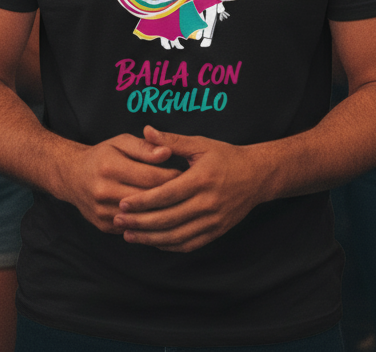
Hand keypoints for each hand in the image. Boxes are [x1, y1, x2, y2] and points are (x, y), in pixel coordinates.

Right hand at [60, 132, 181, 235]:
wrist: (73, 177)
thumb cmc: (103, 155)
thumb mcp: (121, 142)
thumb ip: (145, 147)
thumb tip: (167, 153)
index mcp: (110, 166)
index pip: (151, 177)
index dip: (173, 177)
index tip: (188, 174)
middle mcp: (104, 191)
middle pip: (149, 199)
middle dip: (171, 196)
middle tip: (188, 191)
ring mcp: (102, 211)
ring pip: (142, 218)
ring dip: (162, 212)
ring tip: (178, 204)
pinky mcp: (104, 226)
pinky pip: (133, 228)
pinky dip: (148, 224)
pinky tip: (161, 216)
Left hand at [112, 125, 264, 252]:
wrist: (257, 176)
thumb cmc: (226, 156)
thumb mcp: (200, 144)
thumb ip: (171, 141)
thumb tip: (146, 131)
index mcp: (201, 179)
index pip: (166, 194)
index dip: (143, 201)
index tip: (123, 203)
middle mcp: (208, 203)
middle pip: (168, 218)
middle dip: (140, 222)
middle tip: (118, 221)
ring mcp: (213, 220)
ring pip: (177, 236)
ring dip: (150, 238)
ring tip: (129, 235)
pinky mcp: (216, 231)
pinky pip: (189, 244)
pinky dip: (169, 245)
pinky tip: (152, 241)